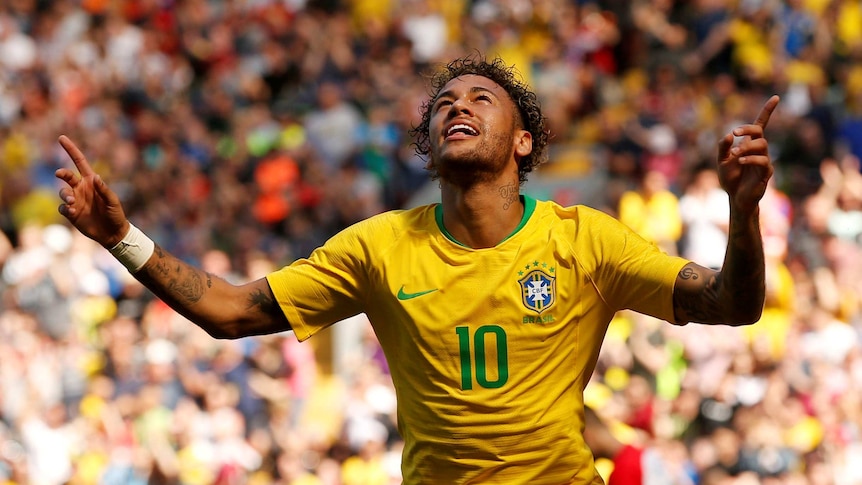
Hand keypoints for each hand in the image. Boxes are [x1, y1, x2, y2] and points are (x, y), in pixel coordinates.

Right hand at [55, 135, 128, 247]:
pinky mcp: (71, 213)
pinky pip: (62, 207)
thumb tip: (95, 177)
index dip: (71, 150)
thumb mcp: (113, 201)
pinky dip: (65, 208)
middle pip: (67, 176)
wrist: (112, 233)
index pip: (79, 162)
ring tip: (72, 201)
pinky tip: (72, 212)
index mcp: (92, 181)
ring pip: (62, 192)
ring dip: (65, 195)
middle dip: (62, 173)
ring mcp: (75, 200)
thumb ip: (104, 190)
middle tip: (60, 174)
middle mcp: (81, 188)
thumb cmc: (116, 215)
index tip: (62, 138)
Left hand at [717, 95, 779, 212]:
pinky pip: (763, 162)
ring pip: (762, 145)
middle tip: (735, 133)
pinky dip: (751, 159)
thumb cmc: (730, 177)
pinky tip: (741, 161)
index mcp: (749, 144)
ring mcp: (764, 161)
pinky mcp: (765, 173)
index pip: (761, 124)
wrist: (734, 197)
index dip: (768, 111)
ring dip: (747, 147)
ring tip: (735, 155)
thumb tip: (729, 135)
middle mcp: (759, 150)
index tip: (775, 97)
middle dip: (748, 130)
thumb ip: (723, 147)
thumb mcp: (721, 160)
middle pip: (760, 133)